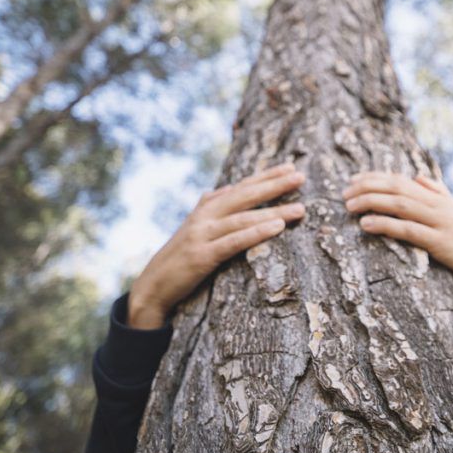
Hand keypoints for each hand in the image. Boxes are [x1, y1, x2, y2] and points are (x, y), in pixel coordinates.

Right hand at [127, 162, 305, 328]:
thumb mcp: (192, 227)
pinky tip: (276, 227)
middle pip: (245, 196)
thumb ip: (208, 207)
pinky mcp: (202, 256)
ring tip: (300, 209)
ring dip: (274, 212)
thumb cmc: (178, 256)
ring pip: (244, 218)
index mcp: (206, 208)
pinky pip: (234, 242)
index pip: (241, 186)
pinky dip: (256, 233)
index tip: (290, 167)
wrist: (152, 286)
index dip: (265, 176)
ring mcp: (202, 235)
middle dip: (274, 185)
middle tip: (300, 176)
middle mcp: (205, 216)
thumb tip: (224, 189)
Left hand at [342, 171, 452, 284]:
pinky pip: (408, 230)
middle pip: (396, 188)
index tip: (352, 180)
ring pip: (400, 205)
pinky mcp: (438, 242)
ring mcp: (436, 221)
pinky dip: (385, 225)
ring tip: (350, 206)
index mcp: (433, 195)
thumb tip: (418, 176)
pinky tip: (367, 225)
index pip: (399, 179)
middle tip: (345, 194)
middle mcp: (434, 203)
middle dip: (367, 188)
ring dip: (372, 203)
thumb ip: (435, 191)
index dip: (373, 177)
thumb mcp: (451, 208)